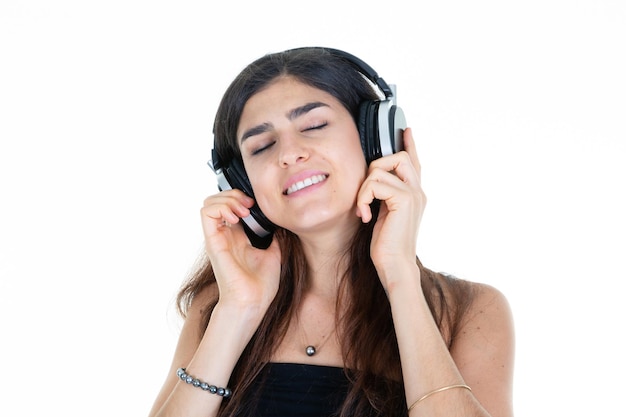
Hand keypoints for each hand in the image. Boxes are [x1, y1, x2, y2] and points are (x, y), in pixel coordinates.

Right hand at [200, 189, 281, 311]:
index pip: (230, 206)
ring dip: (227, 199)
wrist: (253, 302)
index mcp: (238, 237)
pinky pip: (206, 214)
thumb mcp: (275, 254)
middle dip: (234, 195)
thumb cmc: (261, 286)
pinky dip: (220, 207)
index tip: (258, 205)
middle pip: (218, 201)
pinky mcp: (213, 242)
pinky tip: (236, 217)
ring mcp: (217, 238)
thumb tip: (282, 223)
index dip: (242, 198)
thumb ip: (275, 237)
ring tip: (243, 210)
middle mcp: (225, 235)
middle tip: (250, 205)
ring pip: (209, 203)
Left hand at [356, 128, 425, 286]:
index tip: (406, 130)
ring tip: (363, 209)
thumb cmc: (387, 246)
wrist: (395, 265)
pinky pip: (376, 183)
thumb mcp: (384, 214)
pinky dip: (364, 197)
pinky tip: (365, 215)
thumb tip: (372, 182)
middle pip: (398, 156)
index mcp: (414, 194)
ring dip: (364, 188)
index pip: (414, 162)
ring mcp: (414, 194)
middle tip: (366, 194)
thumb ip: (384, 196)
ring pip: (381, 167)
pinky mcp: (405, 199)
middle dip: (374, 168)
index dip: (410, 144)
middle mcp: (418, 191)